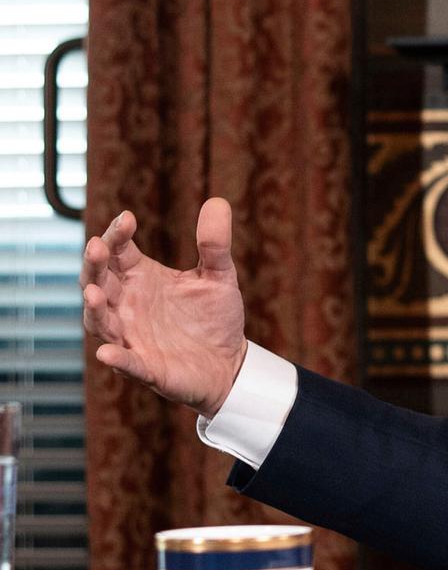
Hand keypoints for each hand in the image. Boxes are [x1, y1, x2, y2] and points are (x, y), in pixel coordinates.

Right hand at [80, 199, 247, 413]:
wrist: (230, 362)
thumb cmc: (215, 318)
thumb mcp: (220, 276)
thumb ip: (215, 244)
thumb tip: (218, 202)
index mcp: (141, 278)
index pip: (118, 252)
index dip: (117, 235)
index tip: (128, 219)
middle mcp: (128, 305)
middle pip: (99, 281)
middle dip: (94, 266)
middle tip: (96, 247)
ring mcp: (132, 336)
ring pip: (101, 321)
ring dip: (95, 308)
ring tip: (94, 292)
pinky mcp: (146, 367)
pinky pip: (126, 362)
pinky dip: (117, 358)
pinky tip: (108, 353)